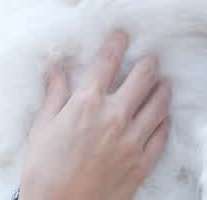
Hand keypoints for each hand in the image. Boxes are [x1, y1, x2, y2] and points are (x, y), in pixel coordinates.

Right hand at [18, 30, 171, 199]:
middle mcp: (114, 116)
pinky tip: (163, 116)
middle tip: (151, 58)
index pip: (107, 62)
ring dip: (162, 89)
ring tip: (163, 83)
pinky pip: (162, 134)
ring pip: (159, 103)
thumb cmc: (44, 171)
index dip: (117, 44)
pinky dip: (164, 121)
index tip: (122, 35)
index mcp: (86, 103)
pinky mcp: (142, 162)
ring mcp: (132, 140)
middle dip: (148, 63)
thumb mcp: (42, 128)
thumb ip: (54, 95)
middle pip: (143, 77)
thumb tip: (57, 69)